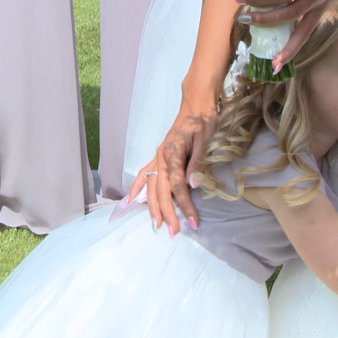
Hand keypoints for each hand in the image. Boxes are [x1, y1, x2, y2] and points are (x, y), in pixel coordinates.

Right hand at [127, 101, 217, 235]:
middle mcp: (161, 157)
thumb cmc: (203, 120)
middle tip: (173, 233)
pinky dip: (137, 189)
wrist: (196, 104)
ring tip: (156, 225)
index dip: (184, 205)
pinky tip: (132, 201)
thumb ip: (197, 163)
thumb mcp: (205, 140)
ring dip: (152, 207)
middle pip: (161, 191)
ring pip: (150, 186)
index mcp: (172, 153)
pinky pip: (144, 175)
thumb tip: (192, 185)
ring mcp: (157, 157)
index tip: (193, 222)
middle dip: (167, 213)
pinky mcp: (158, 156)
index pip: (177, 186)